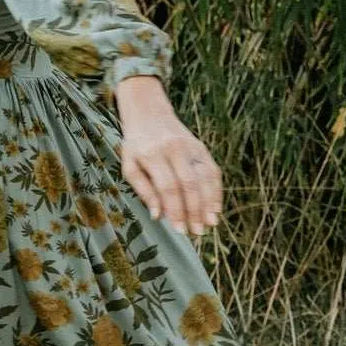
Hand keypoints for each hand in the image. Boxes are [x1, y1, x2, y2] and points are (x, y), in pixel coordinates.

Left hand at [114, 74, 222, 235]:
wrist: (149, 113)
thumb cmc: (136, 146)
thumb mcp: (129, 165)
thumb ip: (143, 190)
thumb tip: (159, 216)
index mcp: (152, 153)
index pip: (168, 187)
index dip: (176, 210)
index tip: (180, 230)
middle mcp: (174, 148)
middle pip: (189, 183)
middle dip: (195, 210)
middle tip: (197, 232)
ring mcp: (190, 146)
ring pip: (205, 177)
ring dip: (209, 203)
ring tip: (210, 224)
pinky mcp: (201, 147)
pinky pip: (212, 171)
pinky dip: (216, 191)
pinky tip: (216, 208)